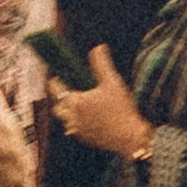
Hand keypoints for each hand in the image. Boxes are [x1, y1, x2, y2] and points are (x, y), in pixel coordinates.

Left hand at [51, 43, 149, 160]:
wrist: (130, 138)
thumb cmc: (121, 110)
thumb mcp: (113, 82)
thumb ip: (102, 63)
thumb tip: (98, 47)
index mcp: (75, 103)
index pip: (55, 88)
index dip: (56, 79)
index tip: (59, 74)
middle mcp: (72, 118)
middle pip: (57, 106)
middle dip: (60, 97)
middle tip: (70, 88)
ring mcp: (78, 131)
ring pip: (65, 119)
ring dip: (68, 111)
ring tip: (80, 103)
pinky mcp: (86, 139)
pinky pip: (74, 129)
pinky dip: (77, 122)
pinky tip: (90, 117)